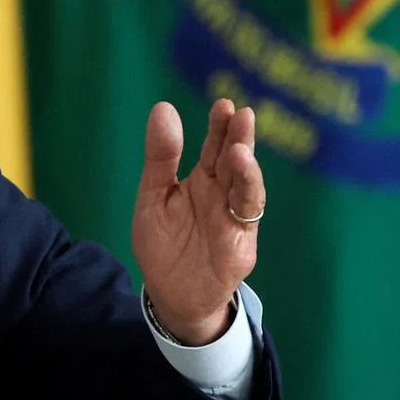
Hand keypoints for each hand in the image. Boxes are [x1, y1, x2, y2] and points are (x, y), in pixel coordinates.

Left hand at [132, 99, 264, 345]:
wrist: (168, 295)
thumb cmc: (162, 244)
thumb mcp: (153, 195)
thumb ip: (160, 157)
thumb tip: (163, 107)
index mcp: (203, 180)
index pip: (215, 146)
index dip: (220, 126)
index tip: (224, 104)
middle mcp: (223, 195)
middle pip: (235, 161)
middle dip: (239, 138)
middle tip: (241, 114)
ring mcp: (234, 218)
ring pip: (246, 187)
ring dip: (246, 167)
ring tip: (239, 148)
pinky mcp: (240, 244)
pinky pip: (247, 216)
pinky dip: (246, 197)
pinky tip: (243, 179)